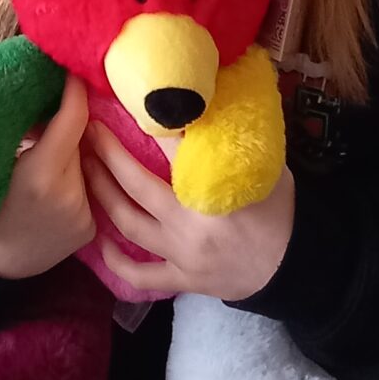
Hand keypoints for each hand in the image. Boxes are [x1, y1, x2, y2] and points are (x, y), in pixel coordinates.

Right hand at [0, 75, 94, 280]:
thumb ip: (26, 131)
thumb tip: (48, 91)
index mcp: (40, 176)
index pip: (73, 119)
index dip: (74, 90)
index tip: (73, 71)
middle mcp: (69, 196)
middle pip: (80, 140)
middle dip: (69, 126)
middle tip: (51, 116)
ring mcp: (84, 215)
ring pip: (86, 164)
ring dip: (74, 155)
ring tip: (48, 162)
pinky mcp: (91, 228)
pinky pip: (90, 188)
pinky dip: (77, 181)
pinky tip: (55, 190)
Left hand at [83, 123, 294, 301]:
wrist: (294, 266)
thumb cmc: (281, 210)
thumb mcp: (263, 166)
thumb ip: (231, 141)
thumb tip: (206, 100)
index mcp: (214, 189)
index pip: (173, 148)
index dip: (147, 123)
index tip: (124, 102)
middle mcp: (191, 223)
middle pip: (137, 185)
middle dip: (109, 155)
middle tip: (90, 131)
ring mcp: (182, 254)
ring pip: (129, 224)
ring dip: (103, 195)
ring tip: (85, 170)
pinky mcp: (182, 279)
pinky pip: (142, 275)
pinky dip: (117, 262)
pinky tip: (99, 242)